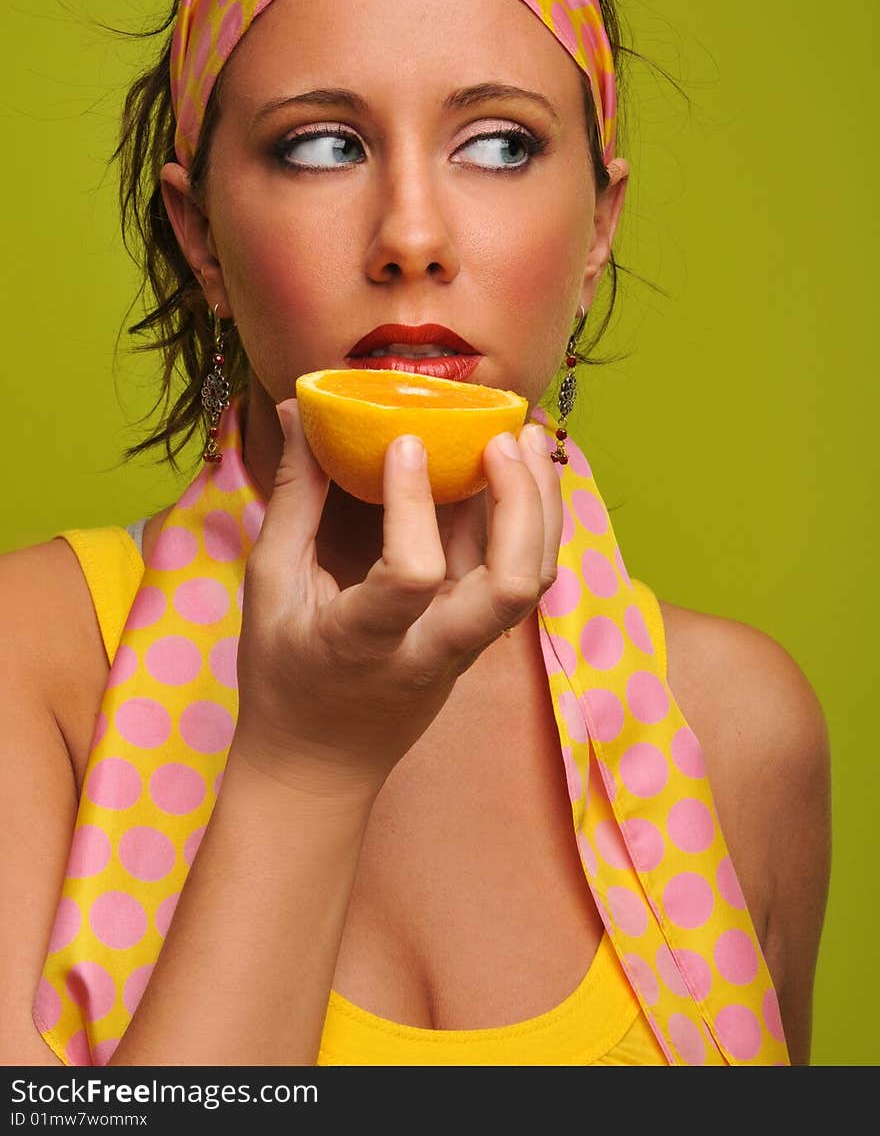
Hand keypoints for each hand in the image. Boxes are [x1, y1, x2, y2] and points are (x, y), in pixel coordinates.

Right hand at [233, 400, 562, 797]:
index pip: (413, 577)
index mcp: (365, 643)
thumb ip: (293, 498)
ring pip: (534, 583)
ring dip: (542, 507)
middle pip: (513, 586)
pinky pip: (520, 579)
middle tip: (500, 436)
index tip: (403, 442)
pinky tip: (517, 471)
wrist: (319, 766)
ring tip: (526, 436)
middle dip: (522, 506)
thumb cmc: (283, 677)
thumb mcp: (269, 588)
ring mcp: (466, 650)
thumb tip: (297, 410)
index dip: (413, 506)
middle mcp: (432, 651)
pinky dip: (529, 522)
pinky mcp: (479, 640)